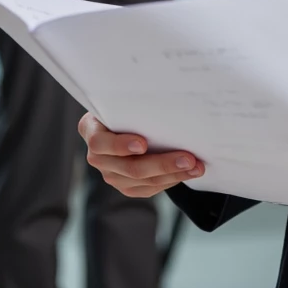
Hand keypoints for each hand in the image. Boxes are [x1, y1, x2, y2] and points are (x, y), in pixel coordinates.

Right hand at [79, 112, 205, 197]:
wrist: (125, 118)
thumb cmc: (127, 104)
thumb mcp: (125, 99)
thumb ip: (136, 102)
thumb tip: (168, 100)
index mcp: (91, 130)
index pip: (100, 143)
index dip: (120, 145)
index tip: (143, 143)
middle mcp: (97, 156)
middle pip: (129, 167)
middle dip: (162, 163)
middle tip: (189, 158)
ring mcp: (110, 174)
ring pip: (142, 181)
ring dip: (173, 174)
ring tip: (196, 167)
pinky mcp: (125, 186)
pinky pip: (148, 189)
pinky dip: (170, 181)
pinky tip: (187, 172)